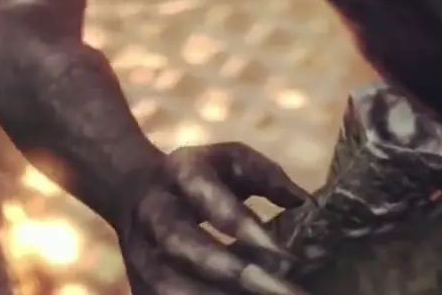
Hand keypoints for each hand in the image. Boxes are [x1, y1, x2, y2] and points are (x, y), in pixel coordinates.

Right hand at [116, 141, 311, 294]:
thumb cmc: (202, 174)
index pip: (213, 200)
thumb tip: (307, 207)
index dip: (248, 229)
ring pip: (166, 283)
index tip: (287, 257)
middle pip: (183, 244)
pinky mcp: (137, 281)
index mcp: (181, 171)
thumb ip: (268, 178)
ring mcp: (139, 249)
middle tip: (280, 290)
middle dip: (231, 270)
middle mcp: (154, 211)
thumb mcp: (234, 160)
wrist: (135, 188)